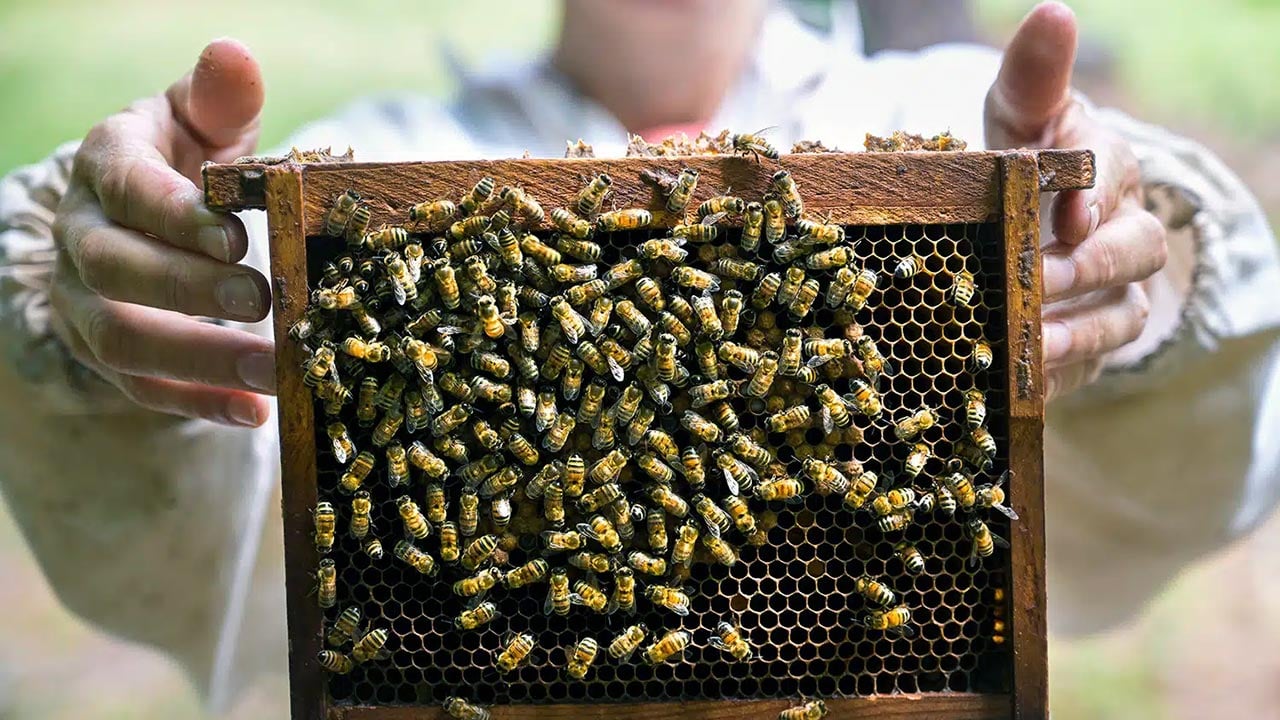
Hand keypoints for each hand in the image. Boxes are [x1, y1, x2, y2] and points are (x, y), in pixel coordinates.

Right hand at [50, 39, 274, 425]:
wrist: (144, 218)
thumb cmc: (187, 162)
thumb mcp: (202, 123)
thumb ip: (221, 99)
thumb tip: (235, 55)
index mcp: (106, 169)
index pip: (127, 189)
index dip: (175, 214)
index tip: (237, 235)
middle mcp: (81, 236)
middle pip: (116, 269)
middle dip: (188, 288)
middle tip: (262, 299)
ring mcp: (86, 301)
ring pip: (122, 338)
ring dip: (199, 358)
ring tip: (271, 370)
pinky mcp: (106, 353)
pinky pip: (141, 389)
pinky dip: (198, 403)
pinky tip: (254, 412)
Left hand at [984, 3, 1167, 401]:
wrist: (1007, 235)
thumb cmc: (1014, 167)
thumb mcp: (1014, 119)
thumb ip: (1032, 77)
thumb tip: (1054, 13)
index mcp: (1104, 168)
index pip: (1113, 172)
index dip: (1092, 192)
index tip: (1065, 210)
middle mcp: (1120, 230)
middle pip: (1130, 250)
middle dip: (1084, 265)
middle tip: (1034, 278)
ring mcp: (1110, 292)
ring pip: (1119, 315)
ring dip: (1076, 328)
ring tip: (1031, 337)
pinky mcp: (1086, 345)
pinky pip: (1086, 366)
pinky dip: (1055, 372)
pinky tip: (1021, 377)